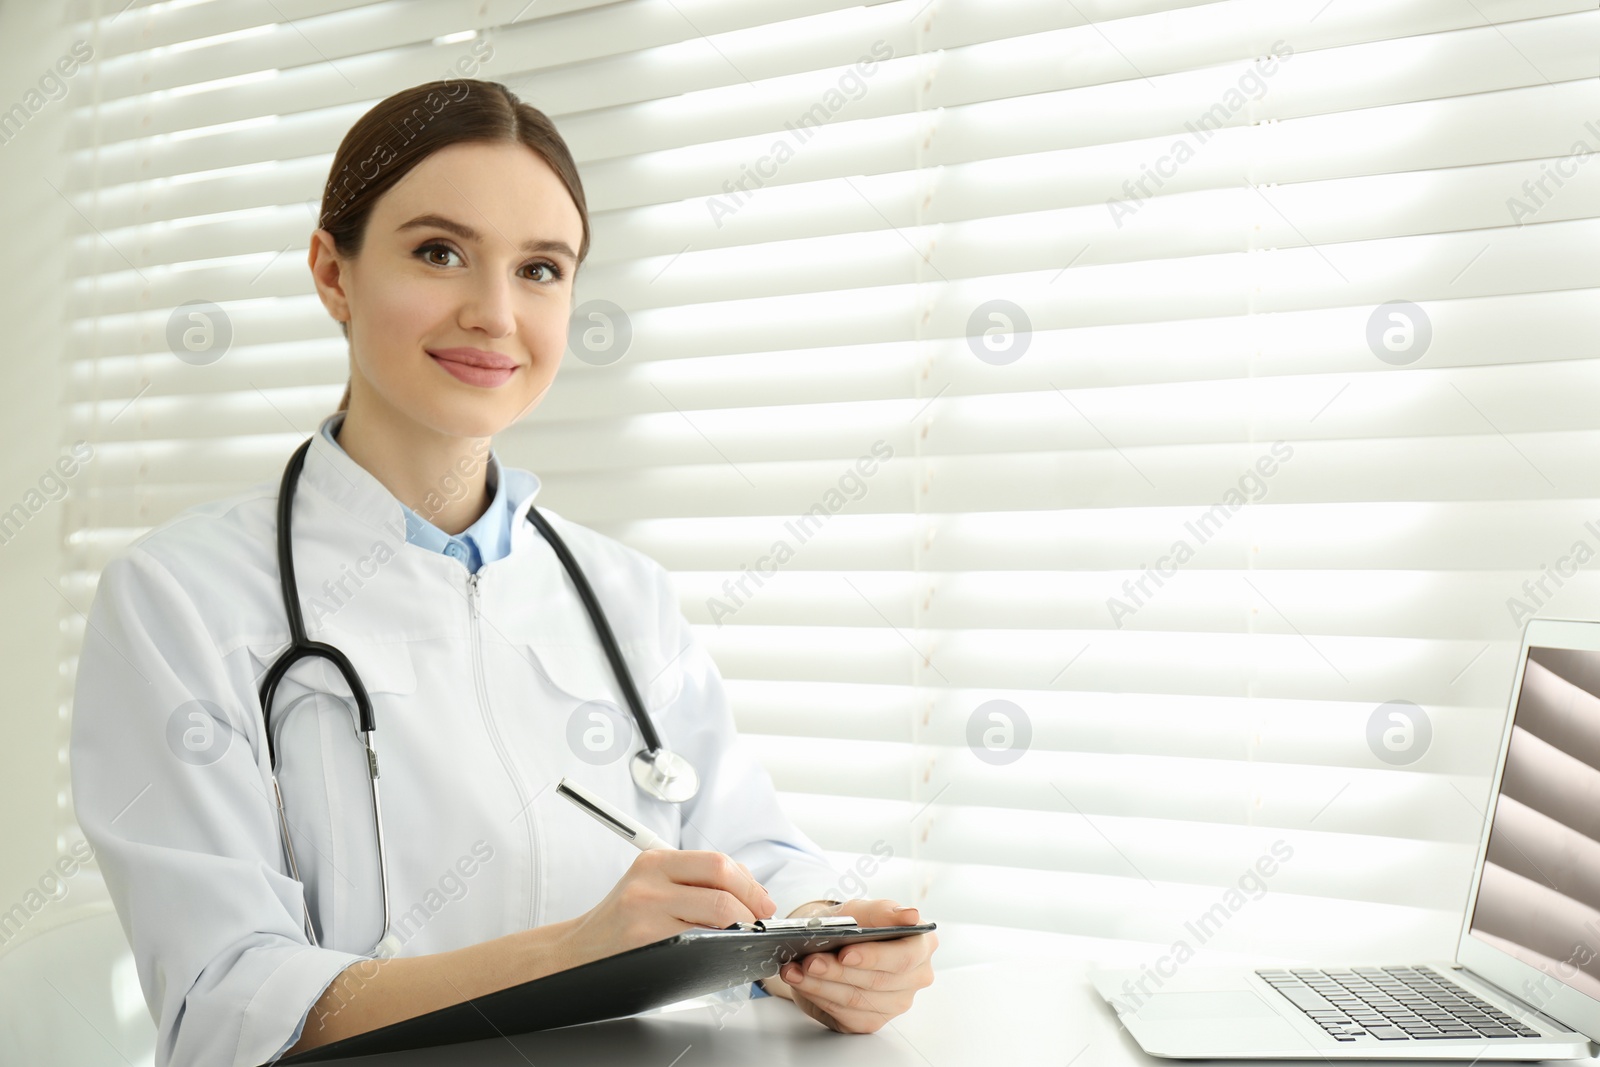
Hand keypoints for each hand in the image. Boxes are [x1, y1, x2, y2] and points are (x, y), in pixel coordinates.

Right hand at [557, 850, 775, 969]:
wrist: (576, 954)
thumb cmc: (622, 924)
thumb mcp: (649, 887)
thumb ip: (691, 881)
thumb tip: (748, 888)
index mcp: (654, 861)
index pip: (716, 862)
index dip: (749, 883)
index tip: (762, 901)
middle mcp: (650, 881)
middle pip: (721, 880)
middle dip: (752, 902)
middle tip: (761, 920)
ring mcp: (646, 911)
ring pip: (717, 911)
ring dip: (743, 925)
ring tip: (746, 935)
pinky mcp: (646, 941)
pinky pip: (701, 940)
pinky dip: (722, 945)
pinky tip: (724, 951)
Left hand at [760, 898, 936, 1032]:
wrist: (832, 945)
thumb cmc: (853, 925)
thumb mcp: (862, 910)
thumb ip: (882, 911)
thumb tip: (910, 915)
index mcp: (922, 945)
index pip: (905, 956)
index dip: (874, 957)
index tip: (845, 953)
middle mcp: (916, 977)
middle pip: (878, 981)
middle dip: (838, 971)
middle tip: (810, 961)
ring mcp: (897, 1003)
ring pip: (857, 1000)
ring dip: (821, 984)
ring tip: (796, 970)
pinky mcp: (872, 1021)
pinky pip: (845, 1014)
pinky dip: (818, 996)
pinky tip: (801, 982)